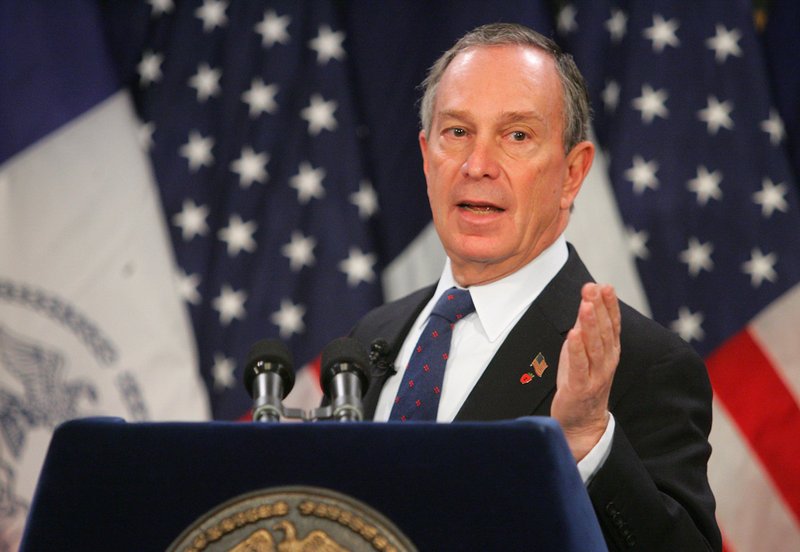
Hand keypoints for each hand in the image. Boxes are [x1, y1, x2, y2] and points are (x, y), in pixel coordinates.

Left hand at [551, 283, 620, 460]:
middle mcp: (606, 361)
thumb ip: (586, 327)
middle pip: (603, 331)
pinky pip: (578, 366)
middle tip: (593, 288)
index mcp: (610, 351)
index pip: (612, 324)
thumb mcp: (585, 351)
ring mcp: (595, 375)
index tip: (604, 285)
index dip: (609, 304)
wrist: (582, 421)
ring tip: (586, 305)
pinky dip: (577, 350)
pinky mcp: (579, 387)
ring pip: (594, 346)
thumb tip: (588, 299)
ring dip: (590, 324)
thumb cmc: (582, 382)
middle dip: (598, 308)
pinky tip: (573, 334)